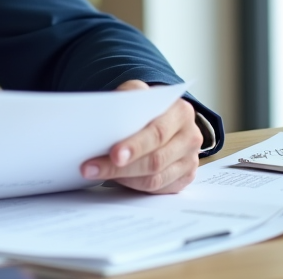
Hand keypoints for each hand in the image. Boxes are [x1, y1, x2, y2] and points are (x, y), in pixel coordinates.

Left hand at [79, 80, 201, 193]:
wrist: (163, 116)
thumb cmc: (146, 106)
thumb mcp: (137, 93)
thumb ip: (125, 100)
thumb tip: (101, 118)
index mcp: (181, 112)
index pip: (157, 133)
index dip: (135, 146)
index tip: (114, 154)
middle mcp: (190, 137)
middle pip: (155, 160)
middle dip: (120, 167)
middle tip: (92, 169)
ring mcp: (190, 160)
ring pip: (155, 179)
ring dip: (123, 179)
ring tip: (96, 172)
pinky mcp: (184, 178)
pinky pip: (157, 189)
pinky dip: (134, 186)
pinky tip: (115, 179)